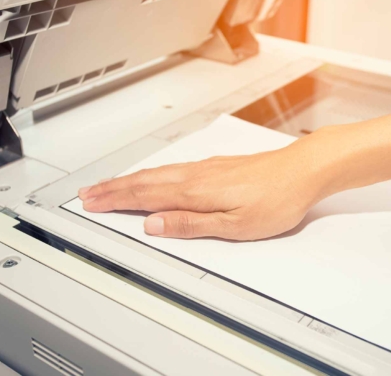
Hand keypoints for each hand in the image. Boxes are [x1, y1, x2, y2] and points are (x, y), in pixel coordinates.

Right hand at [78, 138, 334, 239]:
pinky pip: (173, 169)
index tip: (91, 202)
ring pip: (157, 173)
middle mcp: (196, 176)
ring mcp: (205, 168)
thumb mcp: (235, 225)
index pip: (145, 196)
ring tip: (111, 184)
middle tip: (88, 192)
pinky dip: (152, 174)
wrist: (302, 169)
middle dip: (113, 188)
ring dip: (129, 179)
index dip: (115, 200)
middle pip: (145, 181)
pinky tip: (152, 176)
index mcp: (196, 192)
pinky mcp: (216, 166)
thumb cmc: (276, 199)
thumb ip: (192, 224)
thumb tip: (155, 224)